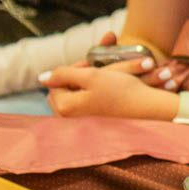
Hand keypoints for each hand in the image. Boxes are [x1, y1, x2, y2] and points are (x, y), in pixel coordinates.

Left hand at [40, 58, 165, 119]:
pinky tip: (104, 91)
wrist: (147, 108)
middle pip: (62, 90)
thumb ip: (63, 74)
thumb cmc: (120, 91)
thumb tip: (41, 77)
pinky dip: (90, 94)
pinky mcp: (91, 124)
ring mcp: (80, 123)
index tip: (90, 65)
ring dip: (83, 85)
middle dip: (75, 78)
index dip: (71, 70)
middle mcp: (69, 119)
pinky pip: (83, 105)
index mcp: (64, 107)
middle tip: (94, 71)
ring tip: (101, 79)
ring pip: (72, 96)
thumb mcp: (91, 75)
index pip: (55, 81)